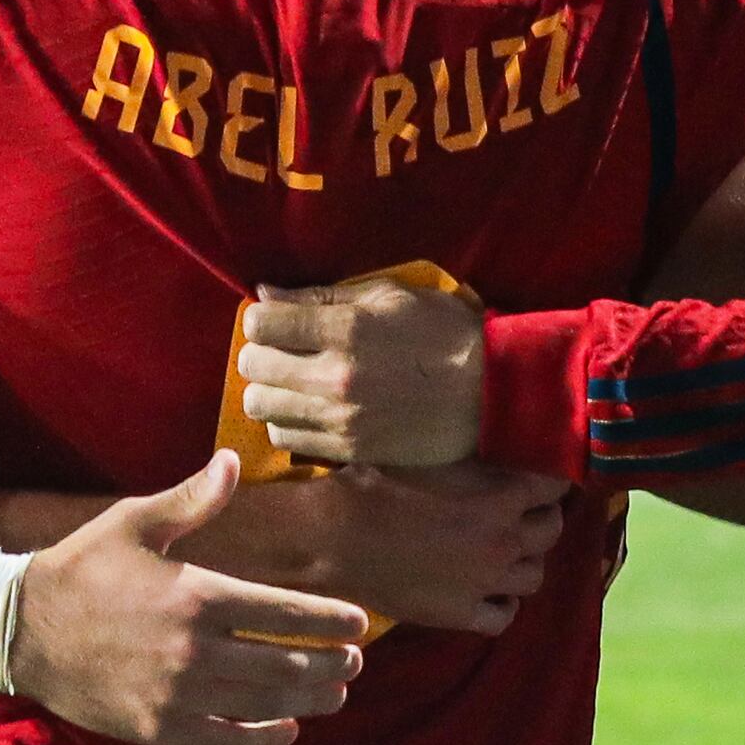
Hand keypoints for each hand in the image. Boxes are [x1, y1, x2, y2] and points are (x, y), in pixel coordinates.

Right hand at [7, 454, 371, 744]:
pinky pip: (226, 738)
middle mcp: (194, 649)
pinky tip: (286, 730)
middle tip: (354, 663)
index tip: (359, 623)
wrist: (20, 629)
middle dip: (330, 664)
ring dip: (309, 701)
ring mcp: (177, 693)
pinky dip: (263, 737)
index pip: (285, 612)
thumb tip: (232, 460)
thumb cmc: (83, 568)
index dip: (329, 620)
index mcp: (197, 594)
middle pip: (286, 663)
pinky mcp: (159, 726)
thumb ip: (193, 499)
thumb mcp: (136, 523)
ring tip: (335, 695)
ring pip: (264, 703)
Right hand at [180, 460, 571, 632]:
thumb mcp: (431, 450)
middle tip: (524, 505)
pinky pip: (505, 615)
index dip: (552, 474)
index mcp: (501, 497)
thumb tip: (502, 432)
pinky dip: (504, 601)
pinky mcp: (460, 614)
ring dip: (526, 557)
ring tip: (507, 545)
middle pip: (553, 530)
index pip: (556, 484)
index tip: (542, 469)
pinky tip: (490, 587)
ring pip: (535, 575)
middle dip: (543, 514)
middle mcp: (503, 542)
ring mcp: (484, 583)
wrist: (333, 538)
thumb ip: (475, 451)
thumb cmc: (374, 483)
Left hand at [229, 278, 491, 470]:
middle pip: (253, 366)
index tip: (277, 319)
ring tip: (294, 382)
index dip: (262, 317)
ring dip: (270, 389)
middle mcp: (336, 377)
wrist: (491, 393)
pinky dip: (289, 420)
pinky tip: (310, 408)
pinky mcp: (349, 449)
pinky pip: (287, 437)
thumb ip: (323, 297)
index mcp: (346, 330)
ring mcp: (341, 418)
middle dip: (261, 352)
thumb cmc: (445, 333)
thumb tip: (266, 295)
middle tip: (283, 349)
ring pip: (261, 406)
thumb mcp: (390, 296)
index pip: (261, 323)